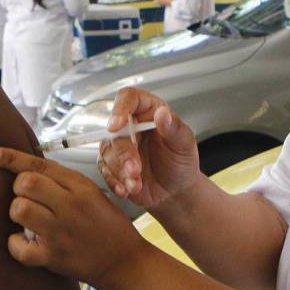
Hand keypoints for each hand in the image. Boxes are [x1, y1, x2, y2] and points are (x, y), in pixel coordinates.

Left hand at [0, 146, 144, 286]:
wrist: (124, 262)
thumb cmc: (107, 226)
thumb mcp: (93, 193)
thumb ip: (64, 181)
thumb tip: (28, 169)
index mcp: (81, 187)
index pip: (39, 164)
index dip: (10, 157)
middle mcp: (71, 206)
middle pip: (25, 183)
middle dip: (18, 188)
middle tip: (27, 198)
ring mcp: (61, 232)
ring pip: (19, 209)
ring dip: (18, 212)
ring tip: (27, 219)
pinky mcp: (54, 257)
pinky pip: (19, 247)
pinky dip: (16, 244)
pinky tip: (24, 241)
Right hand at [99, 88, 201, 211]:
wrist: (176, 190)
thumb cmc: (182, 162)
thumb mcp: (185, 144)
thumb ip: (174, 128)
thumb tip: (163, 113)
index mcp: (149, 111)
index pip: (128, 98)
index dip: (120, 109)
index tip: (117, 124)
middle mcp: (131, 125)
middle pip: (115, 130)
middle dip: (124, 153)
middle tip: (136, 169)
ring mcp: (120, 146)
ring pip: (107, 152)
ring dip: (120, 171)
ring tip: (136, 184)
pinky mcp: (112, 164)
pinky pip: (105, 170)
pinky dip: (115, 181)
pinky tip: (127, 189)